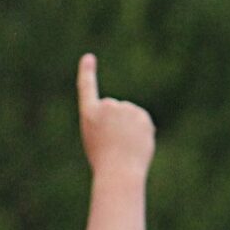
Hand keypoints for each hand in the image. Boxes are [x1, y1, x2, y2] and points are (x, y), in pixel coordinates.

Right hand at [77, 53, 154, 177]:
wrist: (119, 171)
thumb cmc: (104, 161)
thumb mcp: (98, 141)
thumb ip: (111, 124)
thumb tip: (135, 119)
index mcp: (89, 114)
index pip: (87, 88)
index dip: (87, 72)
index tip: (88, 58)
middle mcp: (107, 106)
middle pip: (114, 109)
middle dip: (116, 122)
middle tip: (111, 143)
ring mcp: (126, 109)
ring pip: (129, 116)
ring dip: (129, 129)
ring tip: (123, 146)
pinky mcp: (142, 115)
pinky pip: (142, 122)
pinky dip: (141, 133)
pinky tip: (135, 145)